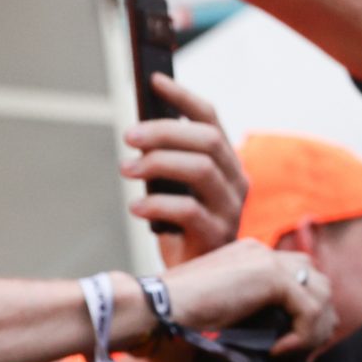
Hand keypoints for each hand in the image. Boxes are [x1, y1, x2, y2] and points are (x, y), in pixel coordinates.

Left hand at [123, 74, 245, 263]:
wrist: (194, 279)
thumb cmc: (180, 229)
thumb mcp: (174, 188)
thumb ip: (167, 161)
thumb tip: (137, 133)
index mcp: (226, 163)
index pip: (210, 118)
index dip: (183, 97)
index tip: (153, 81)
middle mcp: (235, 181)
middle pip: (206, 140)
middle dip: (163, 131)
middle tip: (128, 137)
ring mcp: (231, 208)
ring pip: (201, 169)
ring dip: (157, 163)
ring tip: (127, 169)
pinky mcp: (218, 235)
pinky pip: (189, 210)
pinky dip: (156, 204)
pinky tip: (135, 207)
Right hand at [158, 240, 334, 352]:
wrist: (153, 309)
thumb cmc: (174, 320)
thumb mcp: (222, 315)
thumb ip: (251, 317)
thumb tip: (281, 344)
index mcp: (249, 258)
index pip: (298, 277)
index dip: (305, 311)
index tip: (292, 343)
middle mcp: (260, 253)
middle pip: (317, 281)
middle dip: (318, 318)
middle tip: (300, 350)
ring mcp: (265, 260)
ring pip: (321, 293)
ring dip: (314, 329)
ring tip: (290, 352)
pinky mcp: (268, 276)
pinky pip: (308, 308)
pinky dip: (301, 335)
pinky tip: (277, 350)